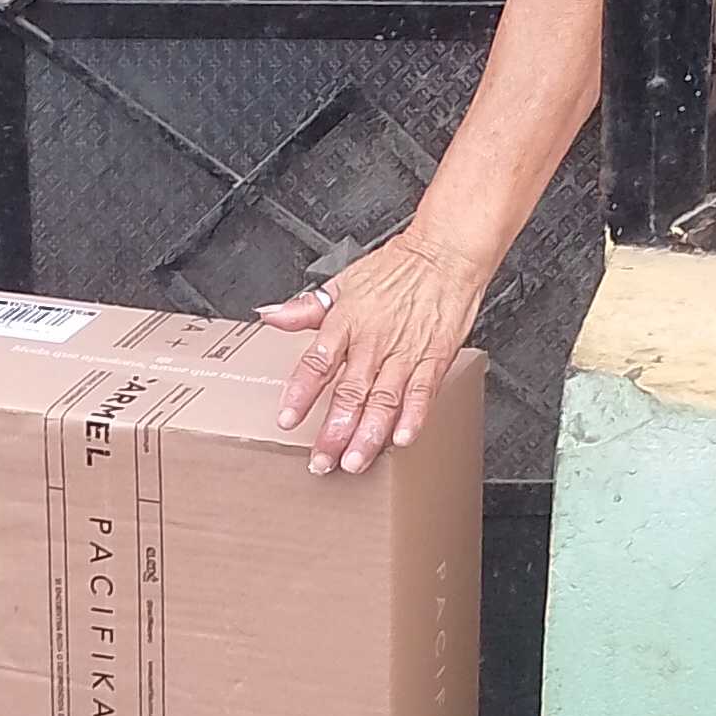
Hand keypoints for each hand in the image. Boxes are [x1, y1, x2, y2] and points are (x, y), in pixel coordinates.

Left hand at [260, 230, 488, 476]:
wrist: (445, 254)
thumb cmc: (397, 269)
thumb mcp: (344, 282)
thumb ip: (306, 307)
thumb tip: (270, 316)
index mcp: (346, 322)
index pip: (317, 362)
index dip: (301, 393)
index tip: (287, 418)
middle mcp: (374, 340)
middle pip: (350, 391)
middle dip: (334, 431)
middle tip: (322, 460)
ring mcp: (405, 352)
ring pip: (384, 399)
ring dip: (369, 434)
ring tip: (355, 461)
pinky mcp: (435, 359)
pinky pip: (423, 392)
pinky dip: (413, 417)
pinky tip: (402, 439)